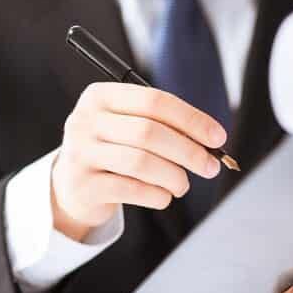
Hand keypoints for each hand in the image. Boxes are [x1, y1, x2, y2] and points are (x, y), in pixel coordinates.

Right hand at [51, 83, 227, 240]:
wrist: (74, 185)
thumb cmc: (114, 149)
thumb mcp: (130, 127)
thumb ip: (165, 125)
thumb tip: (212, 139)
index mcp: (101, 96)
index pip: (154, 101)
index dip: (192, 119)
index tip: (218, 137)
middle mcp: (85, 120)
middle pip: (149, 132)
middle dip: (188, 151)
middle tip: (210, 166)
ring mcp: (80, 153)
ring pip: (141, 162)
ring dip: (174, 176)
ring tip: (183, 185)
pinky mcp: (83, 185)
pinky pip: (132, 190)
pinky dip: (157, 195)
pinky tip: (164, 196)